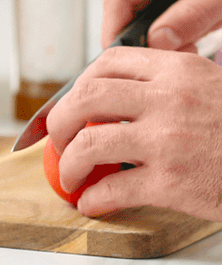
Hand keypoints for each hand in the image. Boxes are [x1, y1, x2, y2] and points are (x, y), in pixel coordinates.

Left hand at [46, 48, 221, 220]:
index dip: (83, 81)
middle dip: (61, 119)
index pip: (110, 61)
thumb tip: (125, 98)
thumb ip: (174, 86)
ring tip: (69, 175)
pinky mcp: (171, 182)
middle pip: (87, 97)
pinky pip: (113, 189)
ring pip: (90, 142)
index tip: (76, 101)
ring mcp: (167, 141)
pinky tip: (92, 203)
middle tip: (59, 137)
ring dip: (69, 162)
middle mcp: (169, 99)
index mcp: (180, 70)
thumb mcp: (215, 88)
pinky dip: (93, 198)